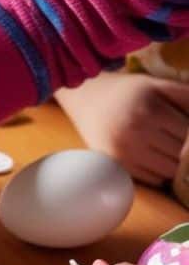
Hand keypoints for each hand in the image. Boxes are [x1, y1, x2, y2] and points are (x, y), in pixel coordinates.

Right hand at [55, 72, 188, 184]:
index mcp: (150, 111)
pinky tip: (157, 157)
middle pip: (181, 155)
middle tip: (180, 141)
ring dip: (176, 164)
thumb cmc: (128, 91)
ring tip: (171, 150)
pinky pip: (152, 179)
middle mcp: (136, 134)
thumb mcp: (159, 85)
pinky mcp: (116, 166)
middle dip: (188, 151)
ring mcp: (124, 153)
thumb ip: (188, 98)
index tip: (186, 132)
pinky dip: (161, 172)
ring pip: (169, 171)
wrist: (86, 100)